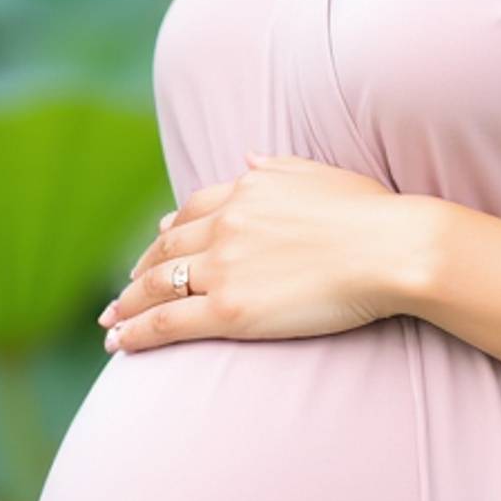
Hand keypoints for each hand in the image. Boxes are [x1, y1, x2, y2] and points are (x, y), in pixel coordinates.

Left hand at [98, 151, 434, 352]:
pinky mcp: (228, 309)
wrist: (390, 248)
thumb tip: (247, 157)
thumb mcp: (320, 174)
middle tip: (123, 293)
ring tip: (111, 322)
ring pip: (157, 286)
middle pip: (166, 249)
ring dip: (127, 305)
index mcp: (247, 188)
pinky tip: (120, 343)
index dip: (166, 232)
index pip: (190, 212)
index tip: (155, 247)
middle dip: (140, 272)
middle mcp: (225, 223)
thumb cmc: (371, 213)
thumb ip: (277, 168)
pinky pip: (167, 321)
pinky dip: (136, 332)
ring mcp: (223, 266)